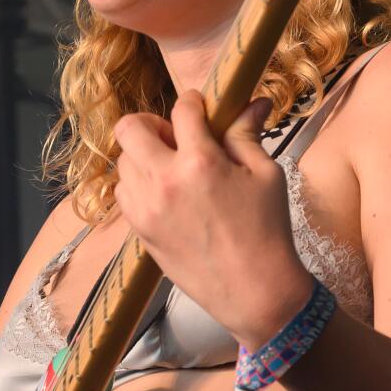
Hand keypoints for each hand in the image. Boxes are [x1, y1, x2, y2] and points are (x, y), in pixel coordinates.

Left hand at [112, 89, 314, 347]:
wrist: (254, 290)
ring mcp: (146, 208)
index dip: (194, 103)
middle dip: (152, 124)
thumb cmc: (267, 231)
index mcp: (200, 161)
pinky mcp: (140, 231)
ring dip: (144, 156)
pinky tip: (166, 196)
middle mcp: (164, 181)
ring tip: (173, 171)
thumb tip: (253, 101)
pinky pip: (124, 193)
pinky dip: (139, 186)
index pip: (182, 110)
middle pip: (129, 128)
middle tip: (176, 138)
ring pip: (123, 161)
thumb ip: (247, 135)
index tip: (201, 109)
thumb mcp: (266, 175)